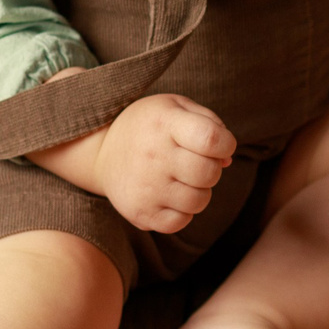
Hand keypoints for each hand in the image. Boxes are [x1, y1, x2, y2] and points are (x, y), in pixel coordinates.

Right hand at [96, 93, 237, 233]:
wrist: (102, 152)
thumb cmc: (150, 126)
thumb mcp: (176, 107)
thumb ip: (210, 124)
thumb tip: (226, 160)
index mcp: (164, 123)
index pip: (211, 139)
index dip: (226, 143)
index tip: (219, 144)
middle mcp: (153, 156)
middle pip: (208, 173)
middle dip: (212, 168)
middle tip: (196, 162)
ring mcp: (145, 188)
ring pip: (199, 200)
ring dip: (199, 190)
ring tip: (183, 178)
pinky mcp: (140, 213)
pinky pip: (181, 221)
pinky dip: (183, 211)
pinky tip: (171, 195)